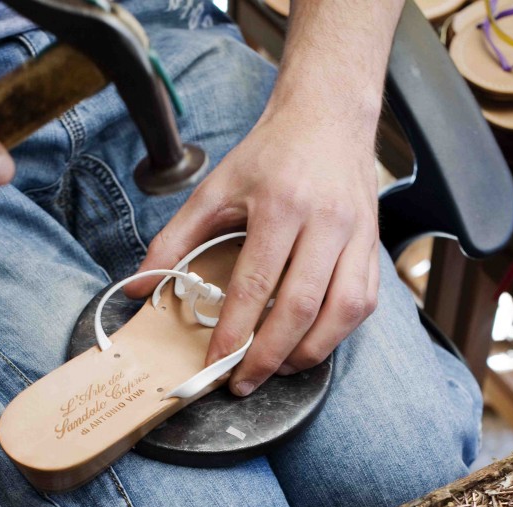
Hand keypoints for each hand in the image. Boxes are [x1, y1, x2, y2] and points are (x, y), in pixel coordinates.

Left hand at [126, 106, 379, 395]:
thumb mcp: (215, 189)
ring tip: (276, 369)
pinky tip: (308, 345)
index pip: (255, 283)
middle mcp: (325, 222)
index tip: (215, 363)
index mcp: (281, 205)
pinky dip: (336, 334)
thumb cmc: (270, 157)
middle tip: (244, 382)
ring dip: (308, 353)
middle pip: (300, 307)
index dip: (234, 331)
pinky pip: (363, 304)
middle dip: (269, 356)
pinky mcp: (373, 247)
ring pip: (340, 312)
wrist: (328, 118)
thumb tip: (140, 287)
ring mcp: (356, 236)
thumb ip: (174, 240)